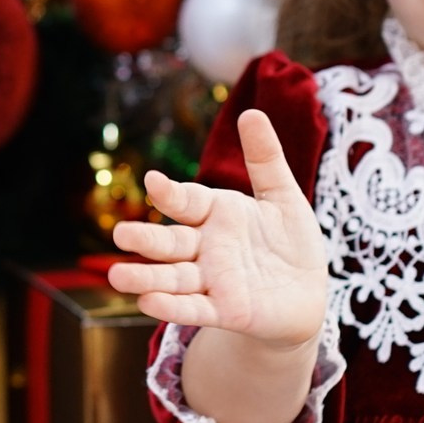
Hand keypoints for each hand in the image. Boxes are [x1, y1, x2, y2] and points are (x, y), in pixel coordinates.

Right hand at [105, 108, 327, 357]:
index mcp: (216, 213)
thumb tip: (251, 112)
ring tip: (116, 277)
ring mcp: (211, 280)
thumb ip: (265, 159)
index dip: (170, 193)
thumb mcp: (283, 196)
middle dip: (145, 240)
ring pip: (172, 277)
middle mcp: (205, 246)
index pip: (186, 201)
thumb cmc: (291, 242)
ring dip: (145, 278)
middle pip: (170, 242)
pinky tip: (149, 302)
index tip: (153, 182)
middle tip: (121, 234)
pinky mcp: (224, 310)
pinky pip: (194, 308)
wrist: (307, 294)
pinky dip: (172, 307)